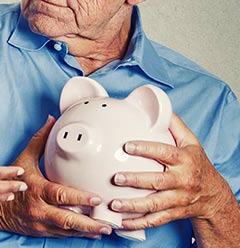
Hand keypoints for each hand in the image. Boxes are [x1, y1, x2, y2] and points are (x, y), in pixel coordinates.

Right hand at [0, 116, 111, 238]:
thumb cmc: (11, 182)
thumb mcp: (23, 159)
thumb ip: (39, 141)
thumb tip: (51, 121)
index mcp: (37, 190)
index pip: (61, 194)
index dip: (80, 198)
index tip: (97, 198)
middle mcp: (39, 209)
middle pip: (67, 219)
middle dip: (89, 223)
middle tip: (107, 223)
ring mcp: (40, 223)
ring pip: (66, 230)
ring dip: (87, 231)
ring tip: (104, 229)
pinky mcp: (41, 232)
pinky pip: (62, 235)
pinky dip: (77, 235)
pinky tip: (91, 233)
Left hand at [111, 113, 236, 230]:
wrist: (214, 195)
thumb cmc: (196, 164)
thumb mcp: (191, 143)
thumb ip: (174, 125)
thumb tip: (157, 106)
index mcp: (184, 160)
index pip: (164, 153)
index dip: (146, 149)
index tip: (127, 146)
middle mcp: (182, 180)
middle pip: (158, 181)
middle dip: (136, 180)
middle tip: (116, 178)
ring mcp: (178, 199)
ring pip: (155, 204)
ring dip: (133, 206)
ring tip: (114, 204)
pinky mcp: (174, 213)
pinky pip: (155, 221)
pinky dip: (138, 223)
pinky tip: (123, 222)